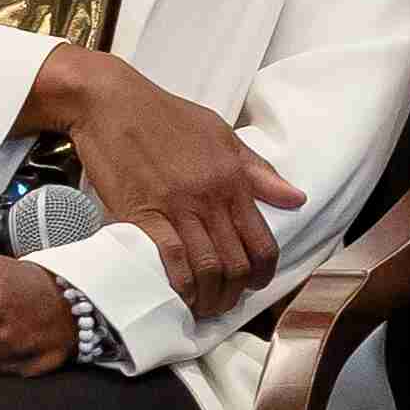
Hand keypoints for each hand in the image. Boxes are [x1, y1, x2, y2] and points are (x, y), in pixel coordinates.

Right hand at [31, 47, 305, 313]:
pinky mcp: (142, 212)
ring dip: (208, 296)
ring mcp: (177, 206)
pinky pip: (169, 258)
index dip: (263, 273)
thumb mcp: (222, 135)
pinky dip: (178, 283)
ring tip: (203, 306)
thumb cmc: (166, 116)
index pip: (262, 241)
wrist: (112, 103)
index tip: (254, 285)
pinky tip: (178, 295)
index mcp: (233, 179)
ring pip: (207, 266)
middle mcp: (211, 197)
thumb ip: (258, 172)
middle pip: (236, 262)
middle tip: (225, 304)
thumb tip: (296, 198)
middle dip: (234, 293)